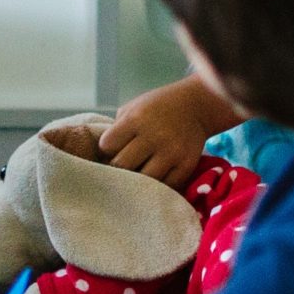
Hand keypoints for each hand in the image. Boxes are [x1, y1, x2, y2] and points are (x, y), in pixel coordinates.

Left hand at [98, 78, 238, 189]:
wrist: (195, 106)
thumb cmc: (156, 108)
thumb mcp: (132, 108)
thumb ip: (116, 129)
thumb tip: (98, 156)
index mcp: (136, 120)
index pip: (107, 145)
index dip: (106, 151)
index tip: (111, 151)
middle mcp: (154, 136)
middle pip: (123, 166)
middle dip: (118, 169)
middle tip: (120, 169)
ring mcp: (172, 153)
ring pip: (143, 180)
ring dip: (136, 181)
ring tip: (135, 177)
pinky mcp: (186, 166)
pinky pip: (165, 186)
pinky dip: (156, 186)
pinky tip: (152, 180)